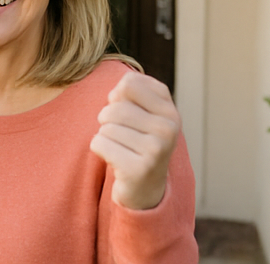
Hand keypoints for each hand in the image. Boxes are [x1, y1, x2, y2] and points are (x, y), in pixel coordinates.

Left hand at [89, 70, 180, 209]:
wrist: (145, 188)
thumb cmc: (137, 140)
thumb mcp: (140, 112)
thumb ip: (130, 91)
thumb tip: (116, 92)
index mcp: (170, 110)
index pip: (129, 83)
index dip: (118, 96)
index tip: (127, 113)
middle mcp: (169, 128)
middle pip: (114, 107)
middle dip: (108, 120)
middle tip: (122, 136)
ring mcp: (157, 149)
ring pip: (106, 126)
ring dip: (105, 137)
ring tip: (122, 148)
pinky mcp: (139, 168)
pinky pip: (99, 143)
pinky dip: (100, 150)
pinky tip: (117, 161)